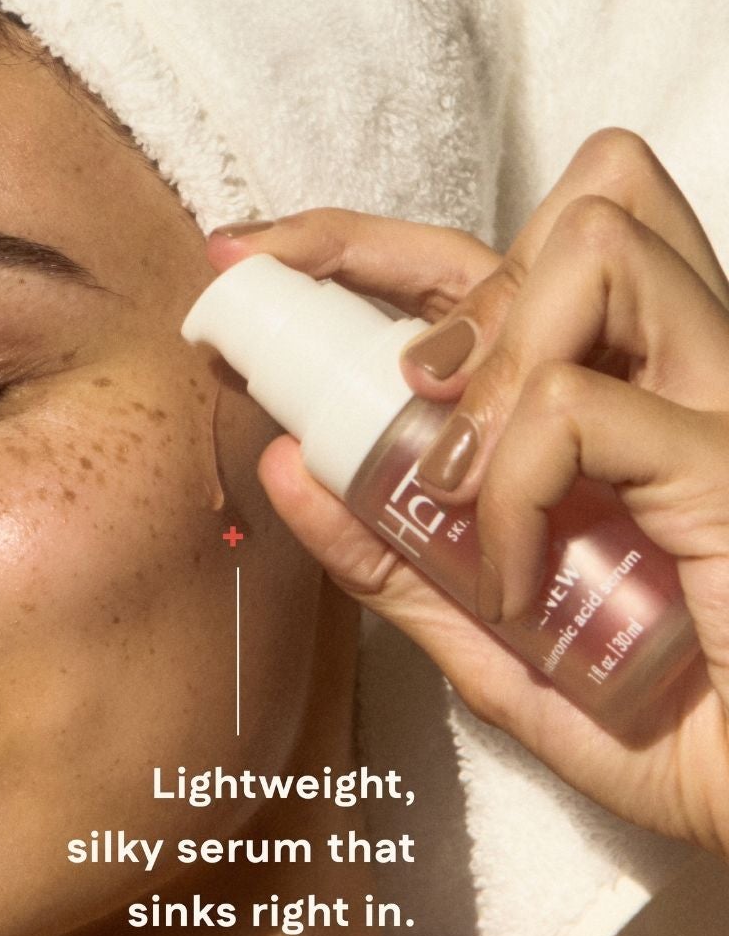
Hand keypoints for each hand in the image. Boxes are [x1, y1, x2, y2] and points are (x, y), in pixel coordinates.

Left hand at [207, 128, 728, 858]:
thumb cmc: (680, 732)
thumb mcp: (499, 645)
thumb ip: (399, 559)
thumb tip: (288, 463)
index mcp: (629, 400)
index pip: (501, 261)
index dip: (369, 240)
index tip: (253, 256)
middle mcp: (688, 374)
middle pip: (571, 203)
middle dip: (413, 256)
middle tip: (364, 359)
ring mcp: (724, 404)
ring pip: (590, 248)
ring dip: (481, 354)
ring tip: (453, 478)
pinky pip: (572, 407)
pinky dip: (510, 489)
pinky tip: (514, 585)